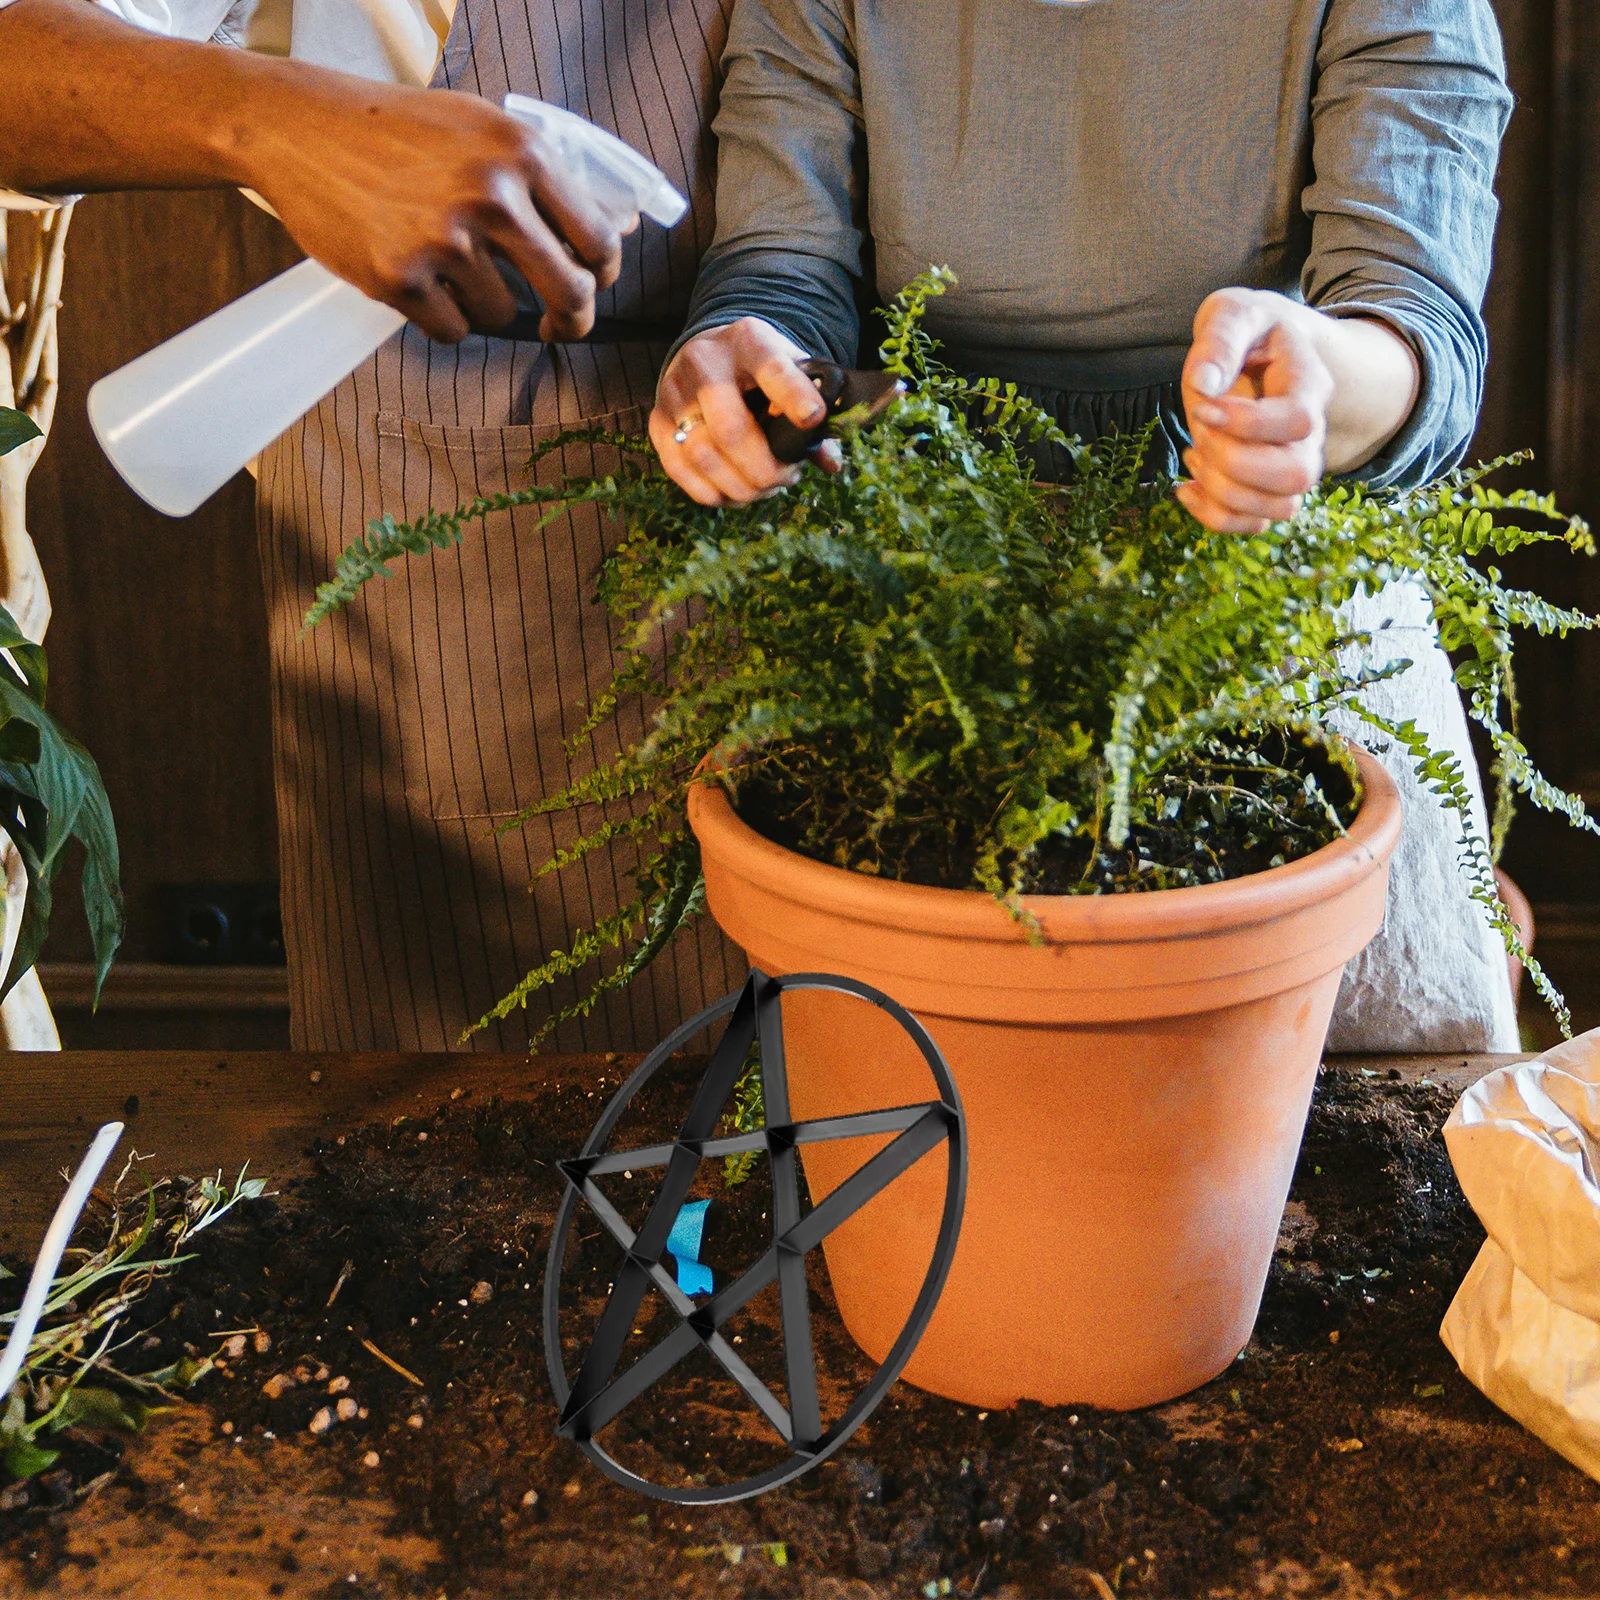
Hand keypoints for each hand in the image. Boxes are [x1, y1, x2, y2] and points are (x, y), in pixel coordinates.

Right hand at [0, 3, 632, 341]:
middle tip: (558, 326)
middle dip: (571, 320)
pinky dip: (440, 316)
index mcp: (520, 153)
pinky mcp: (400, 277)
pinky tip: (414, 275)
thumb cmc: (396, 131)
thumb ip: (543, 179)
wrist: (298, 126)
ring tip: (441, 260)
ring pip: (502, 316)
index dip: (602, 275)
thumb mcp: (480, 129)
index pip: (598, 240)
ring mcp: (444, 238)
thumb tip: (619, 230)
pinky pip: (453, 331)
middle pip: (570, 294)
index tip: (592, 286)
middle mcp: (489, 194)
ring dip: (481, 304)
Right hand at [650, 319, 827, 504]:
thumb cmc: (758, 369)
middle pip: (730, 429)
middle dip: (765, 469)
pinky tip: (738, 494)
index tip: (814, 419)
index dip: (793, 395)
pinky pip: (682, 473)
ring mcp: (674, 393)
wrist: (707, 352)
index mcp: (747, 341)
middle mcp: (704, 362)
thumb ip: (813, 410)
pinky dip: (715, 494)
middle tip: (787, 478)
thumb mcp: (790, 370)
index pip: (770, 367)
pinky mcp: (657, 423)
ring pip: (704, 457)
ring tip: (766, 487)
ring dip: (742, 487)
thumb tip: (830, 461)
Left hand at [1177, 289, 1334, 534]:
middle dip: (1235, 464)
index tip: (1204, 407)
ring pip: (1280, 509)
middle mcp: (1311, 432)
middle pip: (1296, 476)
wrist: (1265, 349)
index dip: (1245, 424)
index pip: (1296, 420)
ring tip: (1196, 454)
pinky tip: (1186, 485)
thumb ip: (1221, 340)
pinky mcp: (1268, 488)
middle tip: (1202, 434)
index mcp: (1308, 383)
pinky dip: (1214, 517)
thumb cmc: (1248, 329)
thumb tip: (1203, 385)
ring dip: (1223, 492)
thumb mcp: (1233, 313)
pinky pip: (1254, 525)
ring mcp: (1293, 464)